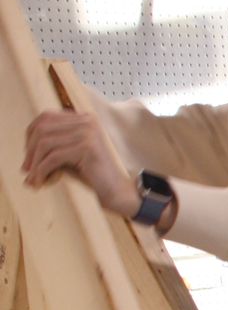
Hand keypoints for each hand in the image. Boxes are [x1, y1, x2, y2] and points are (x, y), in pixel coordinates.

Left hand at [21, 111, 137, 217]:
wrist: (119, 192)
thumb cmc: (95, 176)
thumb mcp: (71, 154)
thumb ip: (55, 144)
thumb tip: (28, 146)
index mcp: (85, 118)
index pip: (46, 117)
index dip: (31, 135)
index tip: (28, 154)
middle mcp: (87, 121)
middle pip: (43, 128)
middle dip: (30, 150)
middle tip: (27, 168)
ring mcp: (89, 132)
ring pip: (46, 142)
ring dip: (35, 162)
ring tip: (33, 177)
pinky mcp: (87, 148)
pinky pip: (54, 157)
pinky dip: (43, 170)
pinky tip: (41, 180)